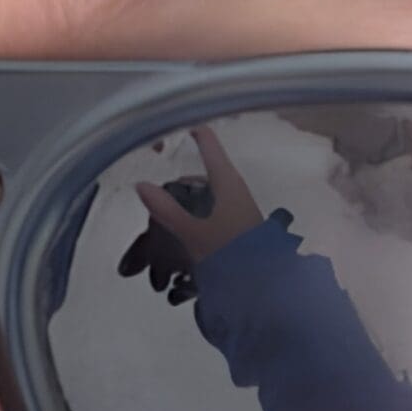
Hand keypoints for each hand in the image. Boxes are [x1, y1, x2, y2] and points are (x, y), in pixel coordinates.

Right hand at [134, 124, 264, 262]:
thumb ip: (167, 209)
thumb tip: (141, 184)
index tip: (174, 122)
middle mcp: (235, 191)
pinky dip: (197, 223)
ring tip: (164, 228)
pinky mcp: (240, 230)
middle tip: (156, 198)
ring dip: (187, 209)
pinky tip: (183, 243)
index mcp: (227, 182)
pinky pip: (213, 218)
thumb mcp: (193, 234)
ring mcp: (240, 211)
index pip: (208, 143)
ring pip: (207, 200)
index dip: (192, 129)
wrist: (269, 289)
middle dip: (179, 186)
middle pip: (204, 176)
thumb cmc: (233, 255)